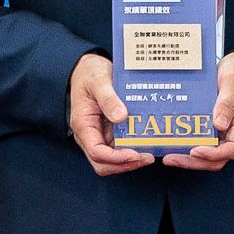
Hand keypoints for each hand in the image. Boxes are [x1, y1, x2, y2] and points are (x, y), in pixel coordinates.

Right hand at [69, 54, 152, 175]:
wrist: (87, 68)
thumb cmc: (90, 74)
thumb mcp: (99, 80)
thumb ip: (108, 98)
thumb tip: (121, 117)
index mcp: (83, 125)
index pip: (96, 152)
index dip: (116, 158)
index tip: (134, 154)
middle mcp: (89, 135)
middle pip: (103, 163)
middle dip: (125, 164)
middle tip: (147, 157)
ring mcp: (99, 135)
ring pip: (112, 160)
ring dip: (130, 160)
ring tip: (150, 153)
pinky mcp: (108, 132)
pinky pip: (119, 148)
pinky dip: (132, 149)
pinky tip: (146, 143)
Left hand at [163, 50, 233, 169]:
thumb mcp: (232, 78)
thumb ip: (227, 101)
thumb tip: (220, 124)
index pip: (232, 148)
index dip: (213, 154)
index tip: (195, 150)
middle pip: (220, 158)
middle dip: (196, 162)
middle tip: (172, 158)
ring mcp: (229, 129)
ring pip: (213, 154)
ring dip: (192, 159)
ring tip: (171, 155)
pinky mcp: (221, 126)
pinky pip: (209, 142)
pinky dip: (193, 145)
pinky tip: (178, 142)